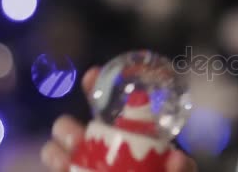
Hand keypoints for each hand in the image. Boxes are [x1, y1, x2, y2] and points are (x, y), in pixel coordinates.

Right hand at [40, 67, 196, 171]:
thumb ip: (183, 169)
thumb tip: (179, 157)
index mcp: (124, 137)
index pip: (107, 108)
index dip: (96, 89)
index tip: (92, 76)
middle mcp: (98, 149)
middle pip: (73, 128)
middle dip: (68, 128)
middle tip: (78, 136)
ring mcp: (82, 165)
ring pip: (56, 150)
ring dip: (57, 149)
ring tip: (66, 156)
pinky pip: (56, 167)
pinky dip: (54, 162)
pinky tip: (61, 165)